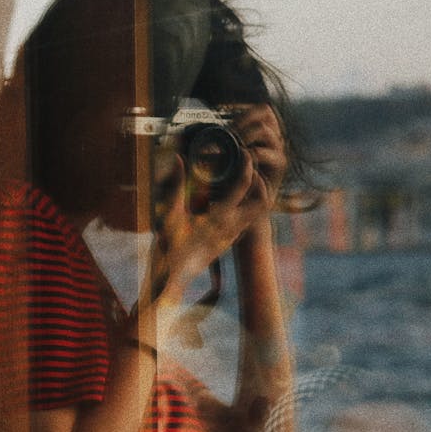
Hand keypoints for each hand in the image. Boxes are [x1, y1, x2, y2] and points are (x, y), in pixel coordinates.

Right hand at [151, 107, 282, 302]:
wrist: (171, 279)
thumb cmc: (168, 248)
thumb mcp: (170, 213)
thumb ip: (177, 185)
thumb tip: (180, 159)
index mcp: (220, 216)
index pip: (244, 185)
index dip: (246, 165)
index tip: (244, 152)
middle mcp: (231, 227)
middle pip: (262, 200)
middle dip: (259, 181)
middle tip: (247, 169)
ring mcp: (232, 237)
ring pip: (257, 214)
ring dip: (255, 196)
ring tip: (242, 184)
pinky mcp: (227, 244)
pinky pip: (246, 224)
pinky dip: (245, 210)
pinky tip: (230, 203)